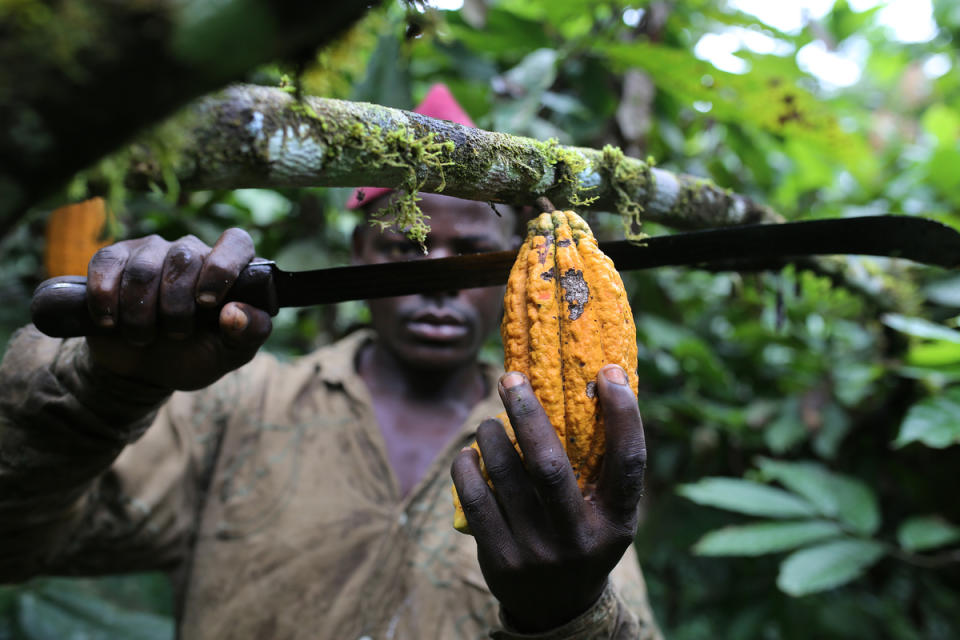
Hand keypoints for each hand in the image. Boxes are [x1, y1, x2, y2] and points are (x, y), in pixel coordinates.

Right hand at [83, 229, 271, 389]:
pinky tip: (109, 322)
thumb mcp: (230, 352)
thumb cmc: (195, 354)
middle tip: (174, 335)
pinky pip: (106, 264)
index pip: (236, 242)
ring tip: (142, 336)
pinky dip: (105, 298)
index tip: (208, 303)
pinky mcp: (113, 259)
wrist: (143, 369)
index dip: (222, 268)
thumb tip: (234, 313)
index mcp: (228, 268)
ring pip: (144, 267)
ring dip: (140, 312)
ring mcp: (150, 251)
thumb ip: (248, 333)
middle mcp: (190, 251)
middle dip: (175, 307)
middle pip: (183, 260)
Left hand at [451, 365, 646, 631]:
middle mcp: (580, 539)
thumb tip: (586, 390)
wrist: (555, 608)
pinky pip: (476, 500)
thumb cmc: (582, 537)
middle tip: (510, 379)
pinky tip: (468, 453)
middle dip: (527, 414)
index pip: (628, 462)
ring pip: (505, 477)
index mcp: (617, 522)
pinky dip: (467, 468)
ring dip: (491, 436)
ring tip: (489, 422)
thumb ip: (600, 467)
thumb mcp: (606, 513)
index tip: (609, 373)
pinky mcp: (501, 560)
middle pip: (549, 466)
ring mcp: (538, 552)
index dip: (624, 415)